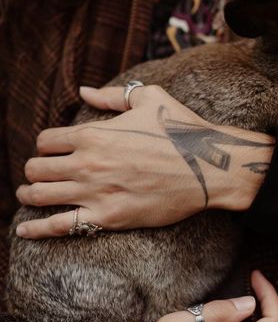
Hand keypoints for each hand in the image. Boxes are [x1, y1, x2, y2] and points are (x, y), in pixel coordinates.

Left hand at [16, 84, 273, 238]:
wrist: (210, 167)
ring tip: (29, 195)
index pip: (46, 140)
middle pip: (36, 168)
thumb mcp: (150, 98)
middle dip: (34, 169)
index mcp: (94, 133)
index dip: (46, 145)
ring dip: (30, 194)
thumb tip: (84, 91)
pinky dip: (36, 229)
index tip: (52, 150)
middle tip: (39, 173)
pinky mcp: (108, 218)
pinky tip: (23, 230)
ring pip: (41, 196)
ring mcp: (96, 192)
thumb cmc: (182, 129)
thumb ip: (112, 95)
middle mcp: (88, 163)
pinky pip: (60, 227)